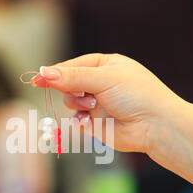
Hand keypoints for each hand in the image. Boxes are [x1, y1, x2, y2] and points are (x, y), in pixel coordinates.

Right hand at [33, 53, 180, 152]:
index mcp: (105, 65)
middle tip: (75, 90)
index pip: (72, 65)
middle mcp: (100, 83)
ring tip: (93, 106)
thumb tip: (44, 72)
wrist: (155, 126)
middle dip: (69, 88)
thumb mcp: (104, 78)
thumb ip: (72, 77)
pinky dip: (80, 120)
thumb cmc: (137, 95)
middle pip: (67, 83)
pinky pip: (76, 120)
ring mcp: (97, 104)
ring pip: (69, 102)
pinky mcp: (96, 123)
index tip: (38, 78)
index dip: (54, 72)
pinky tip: (90, 121)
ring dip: (77, 103)